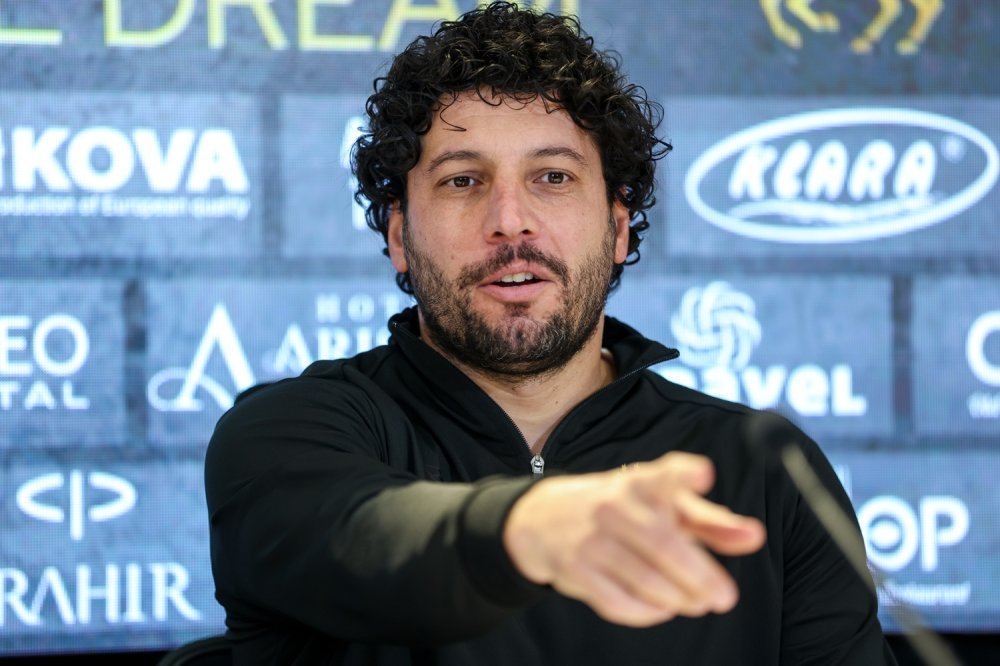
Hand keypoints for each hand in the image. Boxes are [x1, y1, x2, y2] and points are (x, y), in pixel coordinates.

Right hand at [502, 452, 764, 626]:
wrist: (543, 518)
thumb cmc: (620, 510)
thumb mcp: (660, 505)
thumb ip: (708, 521)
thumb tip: (754, 537)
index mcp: (641, 482)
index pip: (664, 473)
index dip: (685, 474)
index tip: (704, 475)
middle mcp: (614, 505)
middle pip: (663, 543)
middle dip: (700, 575)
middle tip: (724, 597)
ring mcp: (591, 538)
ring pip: (644, 578)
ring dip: (678, 597)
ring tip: (696, 603)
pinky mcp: (574, 569)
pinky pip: (617, 601)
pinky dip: (646, 612)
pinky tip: (661, 608)